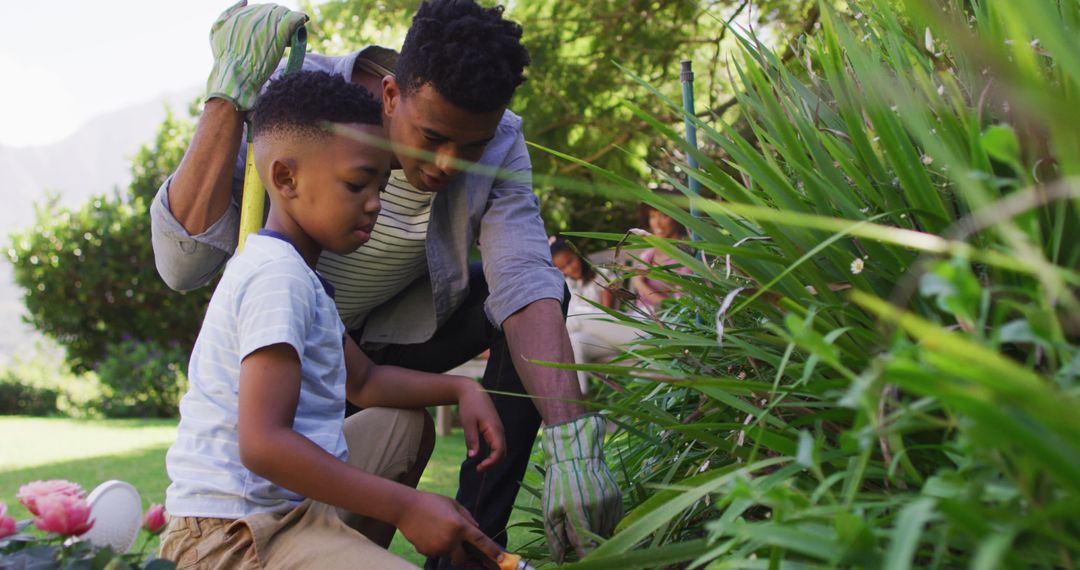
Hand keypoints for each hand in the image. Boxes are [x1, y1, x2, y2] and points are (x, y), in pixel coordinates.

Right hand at [206, 0, 308, 110]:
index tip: (270, 30)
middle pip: (273, 10)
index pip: (260, 9)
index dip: (267, 18)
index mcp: (241, 14)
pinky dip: (299, 18)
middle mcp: (254, 15)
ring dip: (289, 20)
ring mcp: (267, 23)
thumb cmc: (224, 59)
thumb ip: (227, 14)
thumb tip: (244, 1)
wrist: (236, 74)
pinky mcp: (279, 34)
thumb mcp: (216, 33)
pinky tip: (304, 20)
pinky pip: (293, 20)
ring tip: (291, 34)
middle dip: (278, 19)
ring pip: (284, 13)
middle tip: (282, 34)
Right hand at [396, 490, 504, 564]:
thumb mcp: (453, 504)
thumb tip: (477, 529)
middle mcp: (450, 539)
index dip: (492, 551)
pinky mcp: (426, 552)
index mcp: (459, 525)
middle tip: (458, 546)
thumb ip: (467, 517)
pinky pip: (435, 553)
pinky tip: (427, 533)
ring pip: (447, 553)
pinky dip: (434, 546)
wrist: (405, 508)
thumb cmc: (431, 502)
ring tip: (436, 529)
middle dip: (463, 556)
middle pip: (463, 558)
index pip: (480, 541)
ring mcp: (438, 547)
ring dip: (446, 546)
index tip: (502, 559)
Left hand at [455, 376, 504, 470]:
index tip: (479, 467)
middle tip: (478, 469)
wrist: (472, 391)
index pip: (499, 451)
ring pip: (501, 449)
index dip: (491, 462)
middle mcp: (499, 430)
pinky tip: (482, 456)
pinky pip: (497, 444)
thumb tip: (473, 456)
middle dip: (493, 464)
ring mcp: (498, 430)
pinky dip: (492, 453)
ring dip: (493, 459)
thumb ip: (471, 439)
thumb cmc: (469, 406)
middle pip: (503, 453)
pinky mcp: (494, 429)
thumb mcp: (468, 423)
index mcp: (494, 429)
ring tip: (480, 465)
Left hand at [542, 413, 623, 561]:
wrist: (577, 456)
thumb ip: (555, 538)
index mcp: (578, 512)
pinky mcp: (619, 499)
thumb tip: (560, 561)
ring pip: (607, 531)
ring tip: (584, 515)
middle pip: (597, 539)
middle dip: (587, 540)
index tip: (585, 562)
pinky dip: (605, 522)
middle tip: (575, 528)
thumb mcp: (550, 510)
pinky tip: (595, 511)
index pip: (588, 547)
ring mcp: (611, 503)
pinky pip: (615, 521)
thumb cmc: (559, 484)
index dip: (588, 558)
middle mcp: (598, 508)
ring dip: (596, 531)